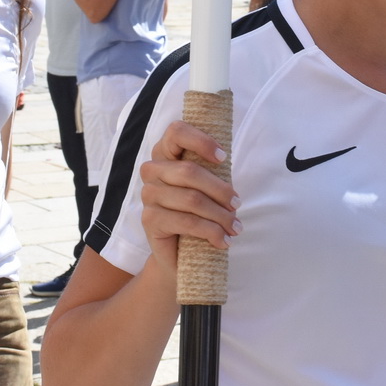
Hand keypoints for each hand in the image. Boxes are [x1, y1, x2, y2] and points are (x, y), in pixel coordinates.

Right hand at [135, 121, 237, 273]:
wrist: (180, 254)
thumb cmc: (198, 212)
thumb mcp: (207, 186)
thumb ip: (211, 168)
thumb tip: (225, 157)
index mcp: (165, 153)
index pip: (176, 132)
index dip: (201, 140)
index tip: (223, 157)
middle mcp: (152, 170)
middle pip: (189, 170)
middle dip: (220, 190)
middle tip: (237, 205)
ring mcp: (148, 195)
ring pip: (192, 198)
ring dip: (220, 215)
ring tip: (235, 227)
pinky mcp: (149, 219)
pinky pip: (187, 221)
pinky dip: (211, 232)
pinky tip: (223, 240)